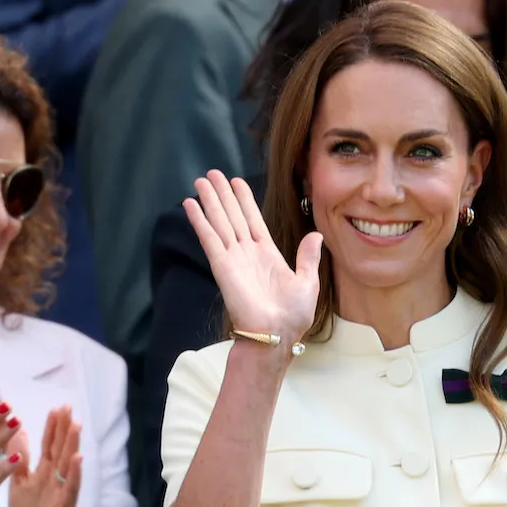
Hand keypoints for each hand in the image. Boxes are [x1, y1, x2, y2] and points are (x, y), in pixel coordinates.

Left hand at [6, 405, 81, 506]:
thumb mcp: (19, 482)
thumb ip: (20, 459)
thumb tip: (18, 431)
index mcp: (45, 472)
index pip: (50, 445)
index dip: (53, 427)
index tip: (56, 408)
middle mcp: (56, 479)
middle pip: (61, 450)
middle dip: (64, 430)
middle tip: (68, 408)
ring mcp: (63, 492)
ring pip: (69, 465)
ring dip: (73, 446)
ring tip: (75, 426)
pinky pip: (71, 489)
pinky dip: (75, 474)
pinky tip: (78, 459)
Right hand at [183, 171, 320, 348]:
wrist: (277, 333)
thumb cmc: (293, 315)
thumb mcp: (308, 282)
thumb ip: (308, 257)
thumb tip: (315, 235)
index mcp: (267, 254)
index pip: (253, 220)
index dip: (244, 200)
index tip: (237, 182)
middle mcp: (247, 253)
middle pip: (232, 216)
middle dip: (223, 194)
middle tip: (212, 173)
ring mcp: (233, 258)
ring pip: (219, 222)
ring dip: (209, 201)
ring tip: (200, 181)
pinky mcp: (222, 266)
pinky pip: (209, 238)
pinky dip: (199, 220)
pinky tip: (190, 204)